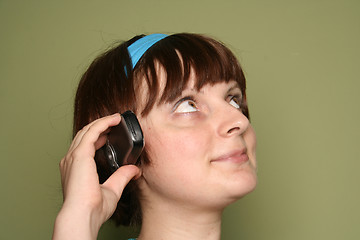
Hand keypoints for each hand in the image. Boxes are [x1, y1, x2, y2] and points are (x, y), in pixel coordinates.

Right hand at [53, 113, 140, 239]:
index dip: (98, 137)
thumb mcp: (112, 189)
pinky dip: (103, 123)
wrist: (83, 215)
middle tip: (115, 122)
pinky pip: (92, 132)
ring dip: (102, 122)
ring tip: (116, 118)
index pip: (85, 146)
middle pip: (84, 135)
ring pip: (87, 130)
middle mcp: (71, 161)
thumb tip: (135, 170)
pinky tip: (114, 120)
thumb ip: (122, 176)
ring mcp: (73, 157)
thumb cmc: (92, 209)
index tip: (111, 133)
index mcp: (76, 169)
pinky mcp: (80, 155)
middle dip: (100, 126)